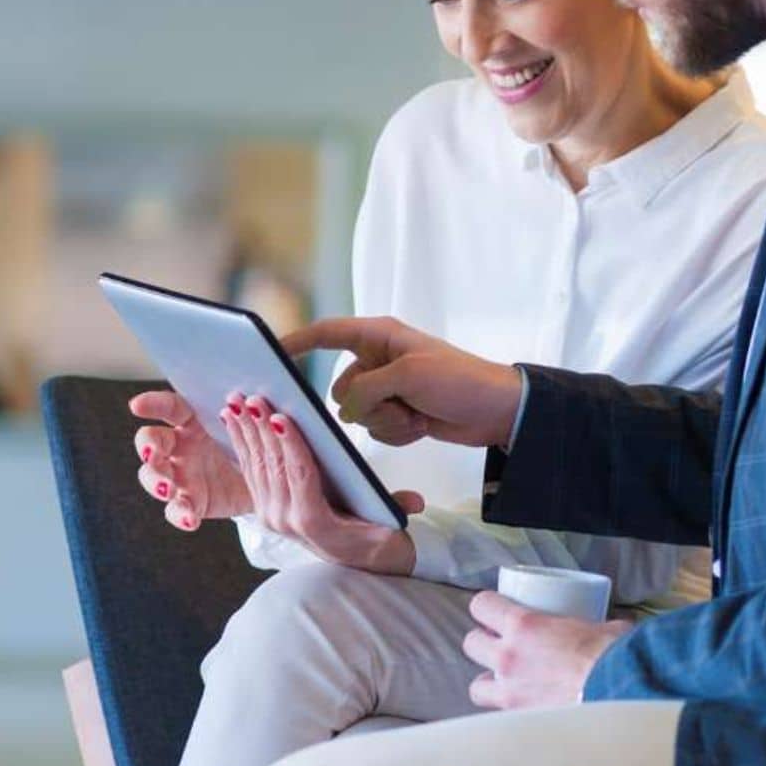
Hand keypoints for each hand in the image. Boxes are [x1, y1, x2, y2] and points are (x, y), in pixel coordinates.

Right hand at [130, 388, 252, 531]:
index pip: (171, 408)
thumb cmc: (256, 445)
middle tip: (153, 453)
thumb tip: (256, 401)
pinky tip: (190, 519)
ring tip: (167, 489)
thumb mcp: (254, 428)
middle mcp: (181, 446)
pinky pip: (176, 509)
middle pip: (151, 441)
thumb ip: (249, 415)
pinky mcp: (189, 501)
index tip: (138, 405)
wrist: (268, 481)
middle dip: (147, 446)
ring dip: (156, 482)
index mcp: (195, 422)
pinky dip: (181, 515)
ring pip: (153, 476)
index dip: (154, 403)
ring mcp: (180, 475)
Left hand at [219, 393, 424, 574]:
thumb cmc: (376, 540)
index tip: (282, 418)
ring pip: (256, 465)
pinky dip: (241, 443)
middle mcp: (286, 520)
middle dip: (261, 429)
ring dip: (245, 431)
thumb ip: (397, 509)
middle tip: (251, 398)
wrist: (360, 565)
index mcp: (314, 522)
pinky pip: (250, 471)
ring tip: (235, 401)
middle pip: (273, 466)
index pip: (301, 476)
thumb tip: (416, 502)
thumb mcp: (390, 528)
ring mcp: (271, 515)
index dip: (291, 446)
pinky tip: (232, 421)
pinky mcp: (264, 508)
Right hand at [286, 316, 521, 449]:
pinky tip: (422, 424)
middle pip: (340, 389)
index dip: (297, 342)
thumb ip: (365, 389)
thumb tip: (345, 410)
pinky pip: (376, 430)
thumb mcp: (408, 375)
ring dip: (386, 421)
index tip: (268, 353)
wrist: (497, 411)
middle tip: (400, 401)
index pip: (328, 333)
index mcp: (380, 336)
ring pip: (357, 415)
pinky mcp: (398, 412)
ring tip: (417, 412)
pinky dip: (397, 431)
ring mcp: (388, 389)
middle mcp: (379, 360)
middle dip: (366, 404)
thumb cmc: (460, 380)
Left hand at [462, 592, 633, 709]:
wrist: (617, 693)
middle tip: (500, 644)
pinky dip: (508, 713)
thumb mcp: (603, 626)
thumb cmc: (612, 656)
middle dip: (483, 643)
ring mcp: (511, 692)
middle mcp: (509, 657)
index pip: (482, 606)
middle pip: (471, 644)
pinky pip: (501, 716)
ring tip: (505, 683)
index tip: (494, 609)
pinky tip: (523, 711)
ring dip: (488, 683)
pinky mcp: (521, 720)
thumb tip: (612, 628)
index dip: (486, 606)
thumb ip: (596, 624)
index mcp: (525, 626)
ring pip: (476, 688)